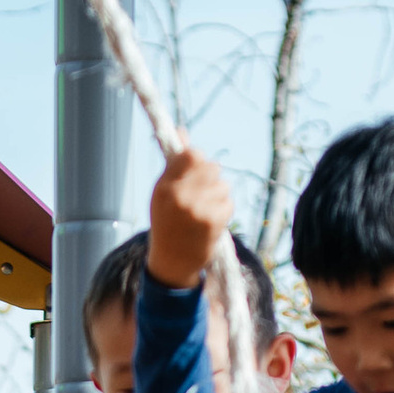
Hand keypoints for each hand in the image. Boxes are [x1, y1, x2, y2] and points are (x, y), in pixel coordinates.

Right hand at [146, 134, 233, 293]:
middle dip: (211, 178)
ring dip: (219, 196)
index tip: (196, 172)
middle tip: (202, 195)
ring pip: (223, 185)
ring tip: (204, 212)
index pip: (192, 155)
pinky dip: (224, 211)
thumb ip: (175, 162)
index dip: (199, 161)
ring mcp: (196, 209)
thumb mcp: (164, 191)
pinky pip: (229, 202)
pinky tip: (211, 222)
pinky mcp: (212, 221)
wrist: (171, 263)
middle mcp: (179, 196)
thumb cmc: (167, 222)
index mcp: (165, 186)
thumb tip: (182, 130)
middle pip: (212, 167)